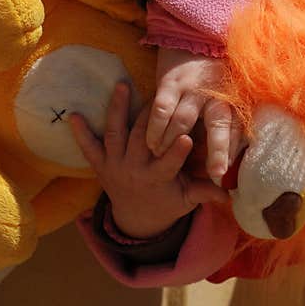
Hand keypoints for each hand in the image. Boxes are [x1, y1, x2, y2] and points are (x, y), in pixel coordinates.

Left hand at [69, 81, 228, 238]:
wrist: (136, 219)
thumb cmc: (169, 203)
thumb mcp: (188, 200)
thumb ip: (205, 192)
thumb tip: (230, 193)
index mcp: (157, 179)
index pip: (168, 163)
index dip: (177, 151)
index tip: (188, 136)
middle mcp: (133, 171)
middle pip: (141, 141)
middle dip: (149, 118)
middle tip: (159, 95)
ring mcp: (114, 166)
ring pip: (116, 134)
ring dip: (117, 110)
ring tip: (122, 86)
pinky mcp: (101, 165)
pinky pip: (88, 147)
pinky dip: (80, 132)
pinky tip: (74, 115)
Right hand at [148, 47, 240, 181]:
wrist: (194, 37)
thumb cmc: (215, 74)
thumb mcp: (231, 95)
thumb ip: (234, 124)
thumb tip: (238, 156)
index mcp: (234, 99)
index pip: (238, 129)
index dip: (235, 151)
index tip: (230, 172)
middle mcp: (217, 94)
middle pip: (219, 126)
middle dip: (218, 151)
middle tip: (214, 174)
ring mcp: (193, 88)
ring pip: (183, 122)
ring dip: (172, 144)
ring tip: (164, 159)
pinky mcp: (171, 82)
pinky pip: (161, 109)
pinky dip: (155, 128)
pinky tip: (150, 142)